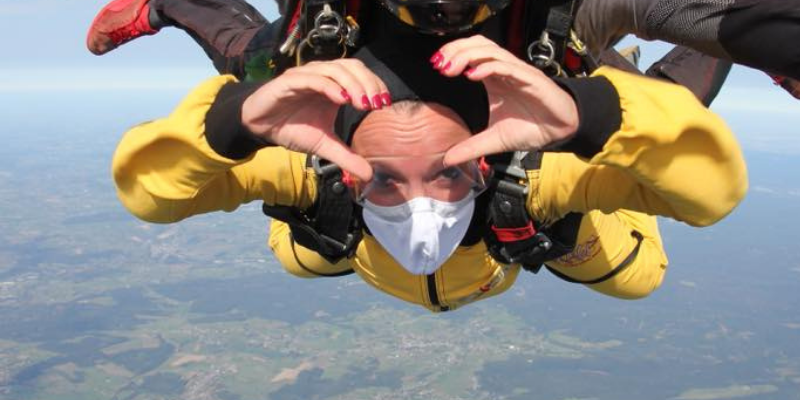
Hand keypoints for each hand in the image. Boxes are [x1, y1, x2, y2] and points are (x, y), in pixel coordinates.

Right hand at [241, 59, 390, 180]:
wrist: (260, 127)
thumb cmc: (292, 128)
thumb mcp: (323, 146)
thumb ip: (346, 157)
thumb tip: (368, 175)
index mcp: (334, 86)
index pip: (361, 75)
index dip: (375, 85)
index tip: (384, 104)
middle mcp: (322, 76)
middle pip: (352, 66)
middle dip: (368, 83)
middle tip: (377, 104)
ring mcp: (306, 76)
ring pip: (335, 69)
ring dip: (353, 84)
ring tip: (362, 103)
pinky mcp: (289, 81)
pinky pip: (313, 79)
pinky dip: (329, 86)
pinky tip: (341, 99)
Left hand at [432, 35, 579, 165]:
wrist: (559, 132)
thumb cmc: (530, 128)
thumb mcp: (493, 141)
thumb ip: (470, 147)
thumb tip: (447, 160)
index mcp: (494, 78)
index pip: (471, 53)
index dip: (453, 53)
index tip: (436, 65)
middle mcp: (504, 71)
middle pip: (478, 45)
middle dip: (456, 49)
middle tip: (440, 64)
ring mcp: (517, 73)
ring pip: (491, 51)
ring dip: (468, 55)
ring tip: (451, 67)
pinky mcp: (531, 80)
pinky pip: (508, 67)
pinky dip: (489, 67)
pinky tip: (473, 75)